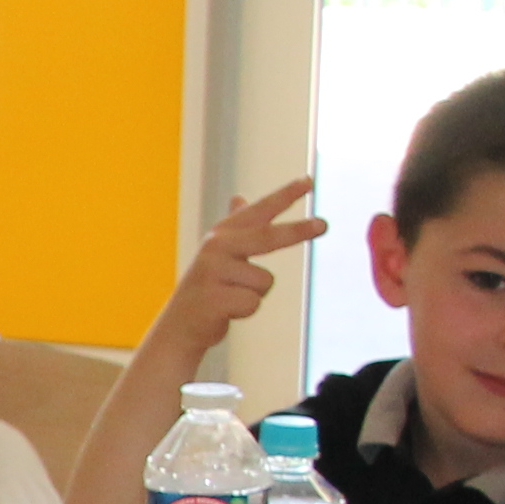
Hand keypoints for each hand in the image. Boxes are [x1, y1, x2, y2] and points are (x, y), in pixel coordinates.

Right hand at [158, 179, 330, 346]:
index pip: (261, 209)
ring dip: (255, 295)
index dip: (286, 194)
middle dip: (298, 230)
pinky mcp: (214, 297)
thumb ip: (234, 226)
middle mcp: (216, 246)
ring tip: (231, 297)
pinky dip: (245, 311)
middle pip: (267, 237)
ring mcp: (213, 271)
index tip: (309, 180)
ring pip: (265, 282)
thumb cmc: (208, 287)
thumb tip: (238, 197)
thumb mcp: (219, 252)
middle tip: (324, 224)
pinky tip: (225, 311)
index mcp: (223, 233)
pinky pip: (252, 303)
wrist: (179, 323)